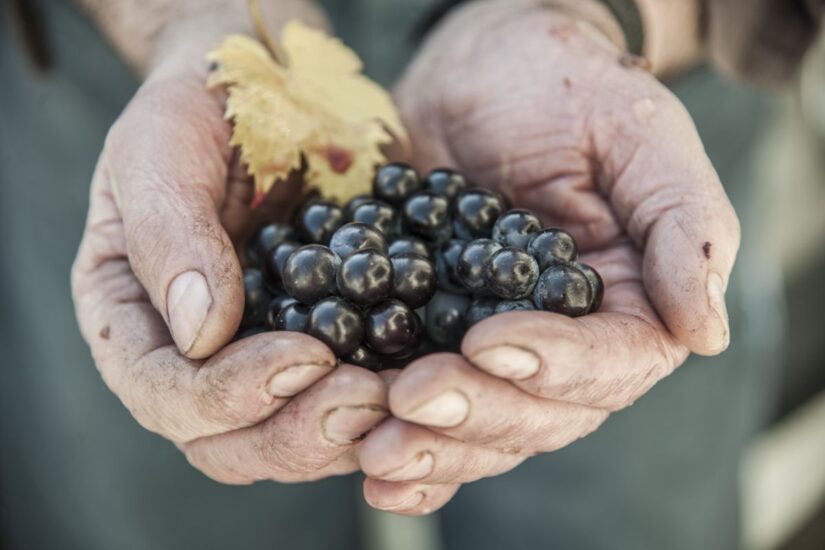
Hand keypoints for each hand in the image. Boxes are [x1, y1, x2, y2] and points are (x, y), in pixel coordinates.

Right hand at [71, 28, 386, 483]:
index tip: (299, 358)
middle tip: (361, 397)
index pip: (163, 394)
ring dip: (348, 433)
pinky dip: (389, 405)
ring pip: (294, 437)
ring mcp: (266, 355)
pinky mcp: (331, 341)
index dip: (225, 398)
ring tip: (400, 397)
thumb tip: (201, 334)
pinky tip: (427, 383)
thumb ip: (169, 235)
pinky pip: (353, 396)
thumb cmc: (202, 108)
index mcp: (135, 318)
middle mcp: (197, 356)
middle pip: (229, 443)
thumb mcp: (161, 150)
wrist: (275, 86)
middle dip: (296, 433)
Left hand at [360, 0, 738, 513]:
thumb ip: (684, 228)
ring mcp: (496, 351)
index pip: (609, 365)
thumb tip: (706, 332)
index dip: (552, 364)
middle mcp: (566, 347)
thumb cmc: (569, 91)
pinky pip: (428, 409)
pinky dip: (404, 445)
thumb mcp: (640, 137)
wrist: (481, 75)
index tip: (486, 340)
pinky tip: (368, 468)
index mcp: (628, 309)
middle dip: (474, 414)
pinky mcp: (434, 341)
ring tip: (378, 451)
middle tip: (410, 400)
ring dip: (432, 449)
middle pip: (538, 415)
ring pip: (480, 429)